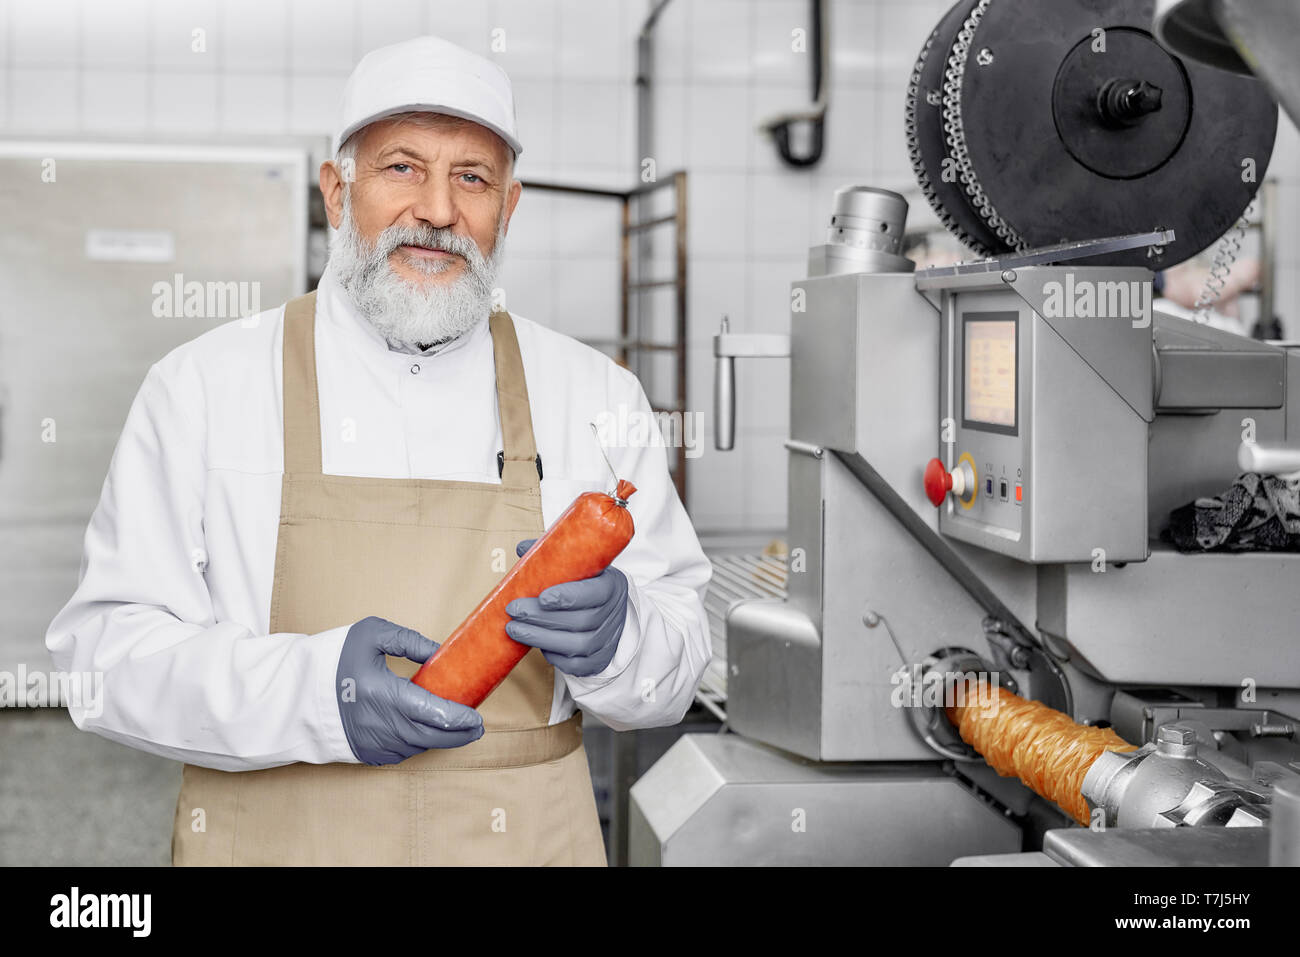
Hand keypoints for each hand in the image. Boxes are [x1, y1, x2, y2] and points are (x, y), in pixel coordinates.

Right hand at [335, 616, 483, 764]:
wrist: (297, 692)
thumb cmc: (334, 659)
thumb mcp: (371, 634)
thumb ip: (408, 640)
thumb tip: (437, 652)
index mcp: (385, 695)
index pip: (435, 713)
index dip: (461, 718)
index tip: (476, 716)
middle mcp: (383, 725)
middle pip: (433, 737)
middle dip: (459, 734)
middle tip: (476, 728)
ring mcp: (374, 743)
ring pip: (418, 746)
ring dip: (439, 739)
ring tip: (455, 728)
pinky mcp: (367, 753)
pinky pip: (402, 753)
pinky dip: (417, 743)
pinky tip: (424, 731)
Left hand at [504, 539, 628, 676]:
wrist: (614, 613)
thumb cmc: (590, 586)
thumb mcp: (581, 566)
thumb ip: (554, 556)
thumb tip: (523, 549)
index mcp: (611, 586)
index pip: (593, 593)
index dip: (568, 597)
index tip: (542, 597)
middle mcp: (613, 615)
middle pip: (578, 621)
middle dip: (541, 617)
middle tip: (513, 609)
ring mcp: (607, 641)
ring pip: (574, 645)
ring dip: (539, 637)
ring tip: (514, 628)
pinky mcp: (598, 661)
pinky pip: (574, 664)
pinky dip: (552, 655)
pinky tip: (534, 643)